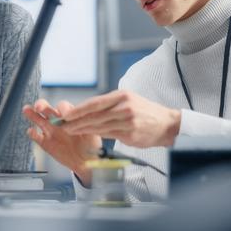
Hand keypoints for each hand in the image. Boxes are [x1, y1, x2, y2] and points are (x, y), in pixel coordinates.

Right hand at [23, 99, 101, 185]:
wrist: (86, 162)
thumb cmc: (91, 145)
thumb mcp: (93, 134)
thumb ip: (87, 127)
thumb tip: (85, 122)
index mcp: (70, 116)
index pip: (64, 107)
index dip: (63, 110)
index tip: (64, 116)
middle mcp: (58, 120)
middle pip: (48, 109)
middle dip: (43, 105)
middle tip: (39, 107)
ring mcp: (51, 131)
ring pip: (39, 120)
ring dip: (32, 114)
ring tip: (26, 110)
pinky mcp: (45, 143)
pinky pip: (37, 137)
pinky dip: (33, 134)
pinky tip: (31, 131)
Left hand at [60, 90, 180, 147]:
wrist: (167, 124)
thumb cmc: (144, 111)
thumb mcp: (127, 100)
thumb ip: (108, 104)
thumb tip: (85, 109)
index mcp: (122, 96)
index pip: (95, 102)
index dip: (79, 109)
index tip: (66, 114)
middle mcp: (124, 107)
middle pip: (95, 115)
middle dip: (76, 120)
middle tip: (63, 124)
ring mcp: (128, 121)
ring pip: (100, 126)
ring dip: (82, 129)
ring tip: (70, 130)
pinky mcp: (130, 134)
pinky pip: (108, 134)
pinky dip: (95, 135)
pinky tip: (86, 135)